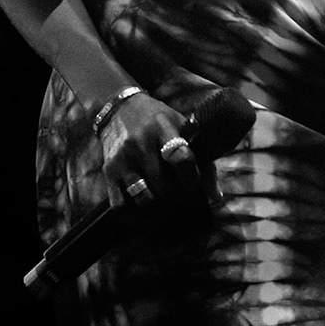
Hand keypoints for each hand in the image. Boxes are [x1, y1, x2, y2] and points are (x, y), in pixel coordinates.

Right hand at [98, 93, 201, 210]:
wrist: (119, 109)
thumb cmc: (158, 121)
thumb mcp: (182, 127)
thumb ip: (202, 160)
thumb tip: (216, 198)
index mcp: (163, 129)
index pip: (181, 158)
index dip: (190, 177)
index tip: (191, 180)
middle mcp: (141, 144)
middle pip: (163, 185)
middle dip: (176, 196)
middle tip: (178, 194)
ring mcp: (123, 160)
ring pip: (144, 199)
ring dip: (157, 208)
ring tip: (162, 202)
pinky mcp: (109, 172)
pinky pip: (120, 206)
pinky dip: (133, 216)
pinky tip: (142, 211)